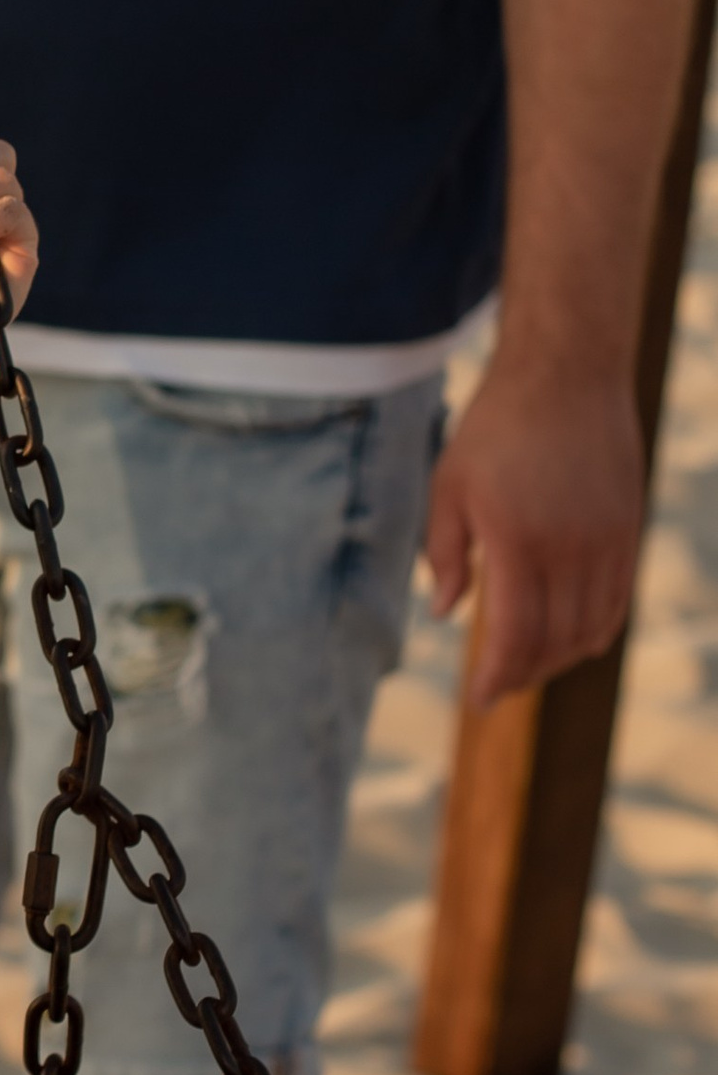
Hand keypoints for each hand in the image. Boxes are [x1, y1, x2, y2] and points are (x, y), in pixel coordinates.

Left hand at [426, 356, 644, 708]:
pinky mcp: (628, 531)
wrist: (566, 375)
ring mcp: (607, 542)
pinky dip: (592, 631)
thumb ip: (446, 554)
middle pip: (554, 642)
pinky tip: (567, 637)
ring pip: (590, 629)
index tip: (477, 699)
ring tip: (526, 665)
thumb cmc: (495, 428)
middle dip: (523, 674)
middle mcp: (571, 549)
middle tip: (495, 686)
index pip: (515, 635)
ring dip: (558, 658)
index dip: (496, 676)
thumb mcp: (448, 485)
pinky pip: (616, 601)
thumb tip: (447, 613)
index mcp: (519, 541)